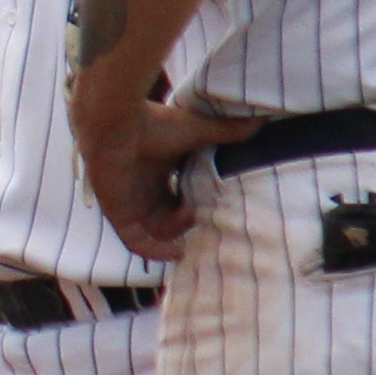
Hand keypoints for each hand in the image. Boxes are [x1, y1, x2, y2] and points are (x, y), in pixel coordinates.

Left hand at [70, 86, 251, 259]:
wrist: (117, 123)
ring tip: (192, 215)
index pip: (177, 197)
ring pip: (155, 230)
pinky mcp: (118, 213)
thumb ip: (224, 132)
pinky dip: (154, 251)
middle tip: (207, 213)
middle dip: (187, 222)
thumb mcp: (195, 132)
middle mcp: (143, 190)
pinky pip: (135, 241)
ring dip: (176, 231)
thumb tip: (258, 123)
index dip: (196, 205)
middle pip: (167, 217)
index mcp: (157, 172)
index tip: (218, 205)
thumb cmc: (152, 124)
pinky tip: (176, 251)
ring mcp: (129, 203)